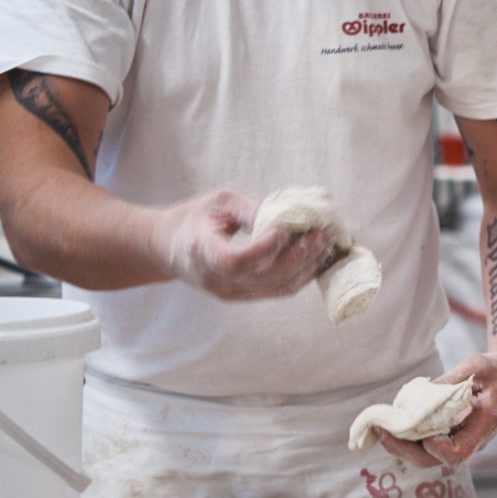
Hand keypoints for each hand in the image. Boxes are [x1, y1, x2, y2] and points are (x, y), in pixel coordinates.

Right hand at [152, 188, 336, 299]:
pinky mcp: (244, 296)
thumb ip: (251, 209)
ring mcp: (231, 293)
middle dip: (302, 255)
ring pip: (279, 288)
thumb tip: (291, 213)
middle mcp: (217, 280)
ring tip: (328, 242)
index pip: (235, 261)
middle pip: (266, 277)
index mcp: (202, 252)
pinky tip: (318, 255)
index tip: (285, 229)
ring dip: (309, 266)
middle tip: (324, 232)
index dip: (264, 248)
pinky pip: (279, 290)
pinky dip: (303, 274)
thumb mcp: (218, 202)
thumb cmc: (194, 218)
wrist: (168, 249)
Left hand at [378, 349, 496, 469]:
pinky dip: (411, 436)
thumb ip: (453, 380)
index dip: (436, 446)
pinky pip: (430, 442)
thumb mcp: (480, 366)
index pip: (457, 452)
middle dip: (406, 450)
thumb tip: (422, 392)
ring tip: (383, 427)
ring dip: (404, 445)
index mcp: (485, 426)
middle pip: (436, 460)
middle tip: (383, 431)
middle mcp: (473, 439)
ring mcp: (463, 438)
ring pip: (429, 454)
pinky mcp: (455, 432)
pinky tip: (395, 422)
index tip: (419, 427)